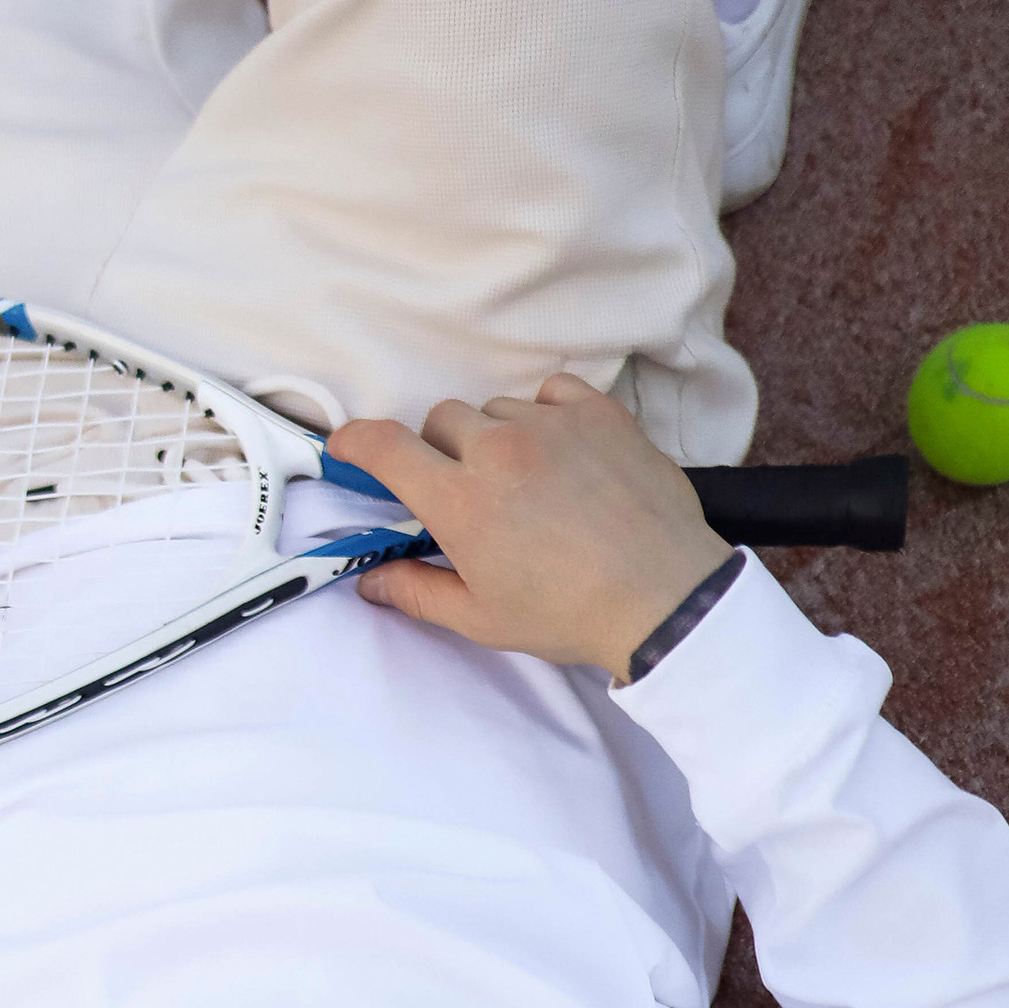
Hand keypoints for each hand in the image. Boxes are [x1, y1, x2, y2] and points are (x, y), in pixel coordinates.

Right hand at [332, 376, 732, 684]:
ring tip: (523, 479)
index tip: (347, 447)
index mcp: (459, 501)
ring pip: (495, 407)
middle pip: (440, 419)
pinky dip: (544, 413)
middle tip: (464, 490)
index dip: (355, 441)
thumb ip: (416, 592)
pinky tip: (558, 451)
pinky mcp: (597, 411)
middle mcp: (498, 449)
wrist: (661, 594)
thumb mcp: (480, 617)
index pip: (385, 447)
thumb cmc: (566, 613)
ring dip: (494, 434)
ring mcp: (550, 423)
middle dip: (439, 450)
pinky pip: (550, 390)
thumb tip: (371, 581)